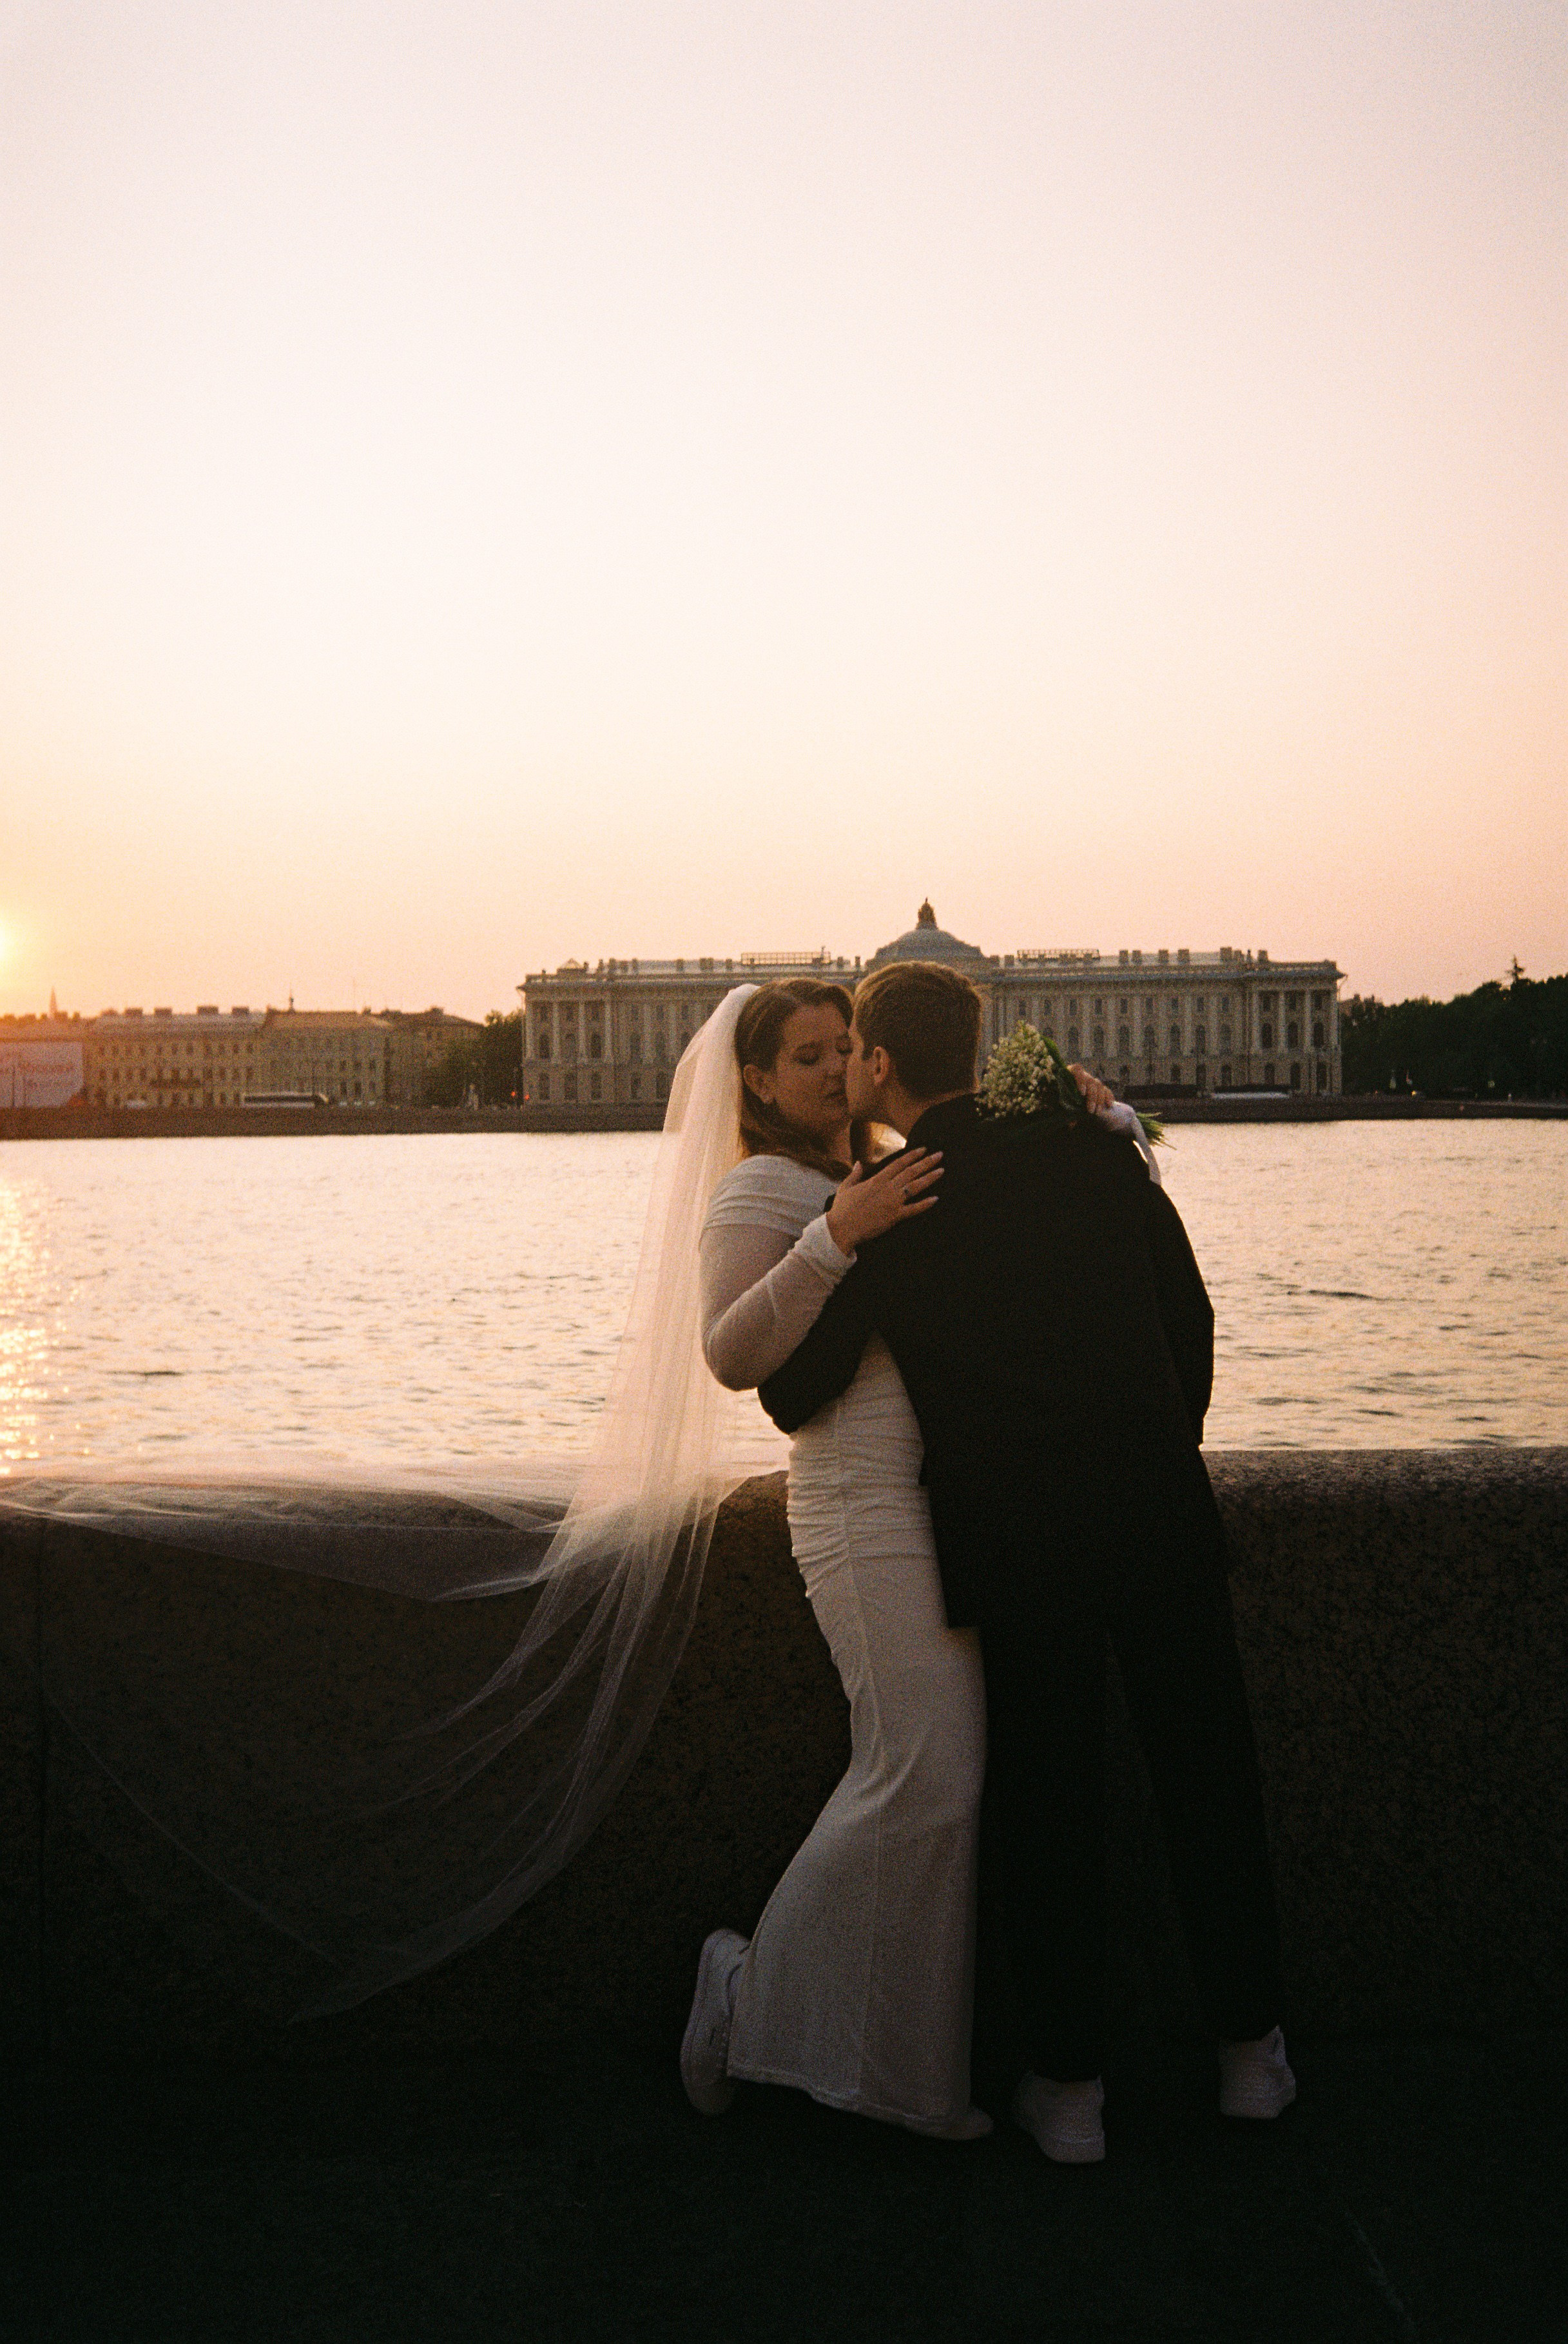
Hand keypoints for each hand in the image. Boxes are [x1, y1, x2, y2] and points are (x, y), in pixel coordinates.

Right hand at [825, 1149, 942, 1255]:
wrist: (842, 1228)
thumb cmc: (842, 1209)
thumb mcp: (845, 1188)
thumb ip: (855, 1174)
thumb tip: (859, 1163)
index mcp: (876, 1180)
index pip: (898, 1164)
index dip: (912, 1155)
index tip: (923, 1149)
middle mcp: (887, 1188)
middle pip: (911, 1172)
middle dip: (927, 1162)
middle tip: (940, 1155)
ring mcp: (892, 1202)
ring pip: (915, 1187)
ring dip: (930, 1178)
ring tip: (941, 1171)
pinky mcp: (895, 1216)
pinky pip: (914, 1209)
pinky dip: (925, 1204)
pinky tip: (936, 1199)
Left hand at [1067, 1062, 1113, 1114]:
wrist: (1073, 1105)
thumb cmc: (1064, 1103)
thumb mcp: (1062, 1106)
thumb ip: (1065, 1112)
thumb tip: (1070, 1125)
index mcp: (1071, 1075)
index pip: (1076, 1070)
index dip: (1080, 1080)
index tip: (1082, 1093)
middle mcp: (1083, 1076)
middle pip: (1090, 1081)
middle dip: (1091, 1097)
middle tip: (1090, 1110)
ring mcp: (1093, 1082)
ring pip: (1099, 1086)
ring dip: (1099, 1100)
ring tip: (1097, 1113)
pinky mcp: (1101, 1088)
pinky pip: (1107, 1091)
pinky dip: (1108, 1097)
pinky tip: (1109, 1105)